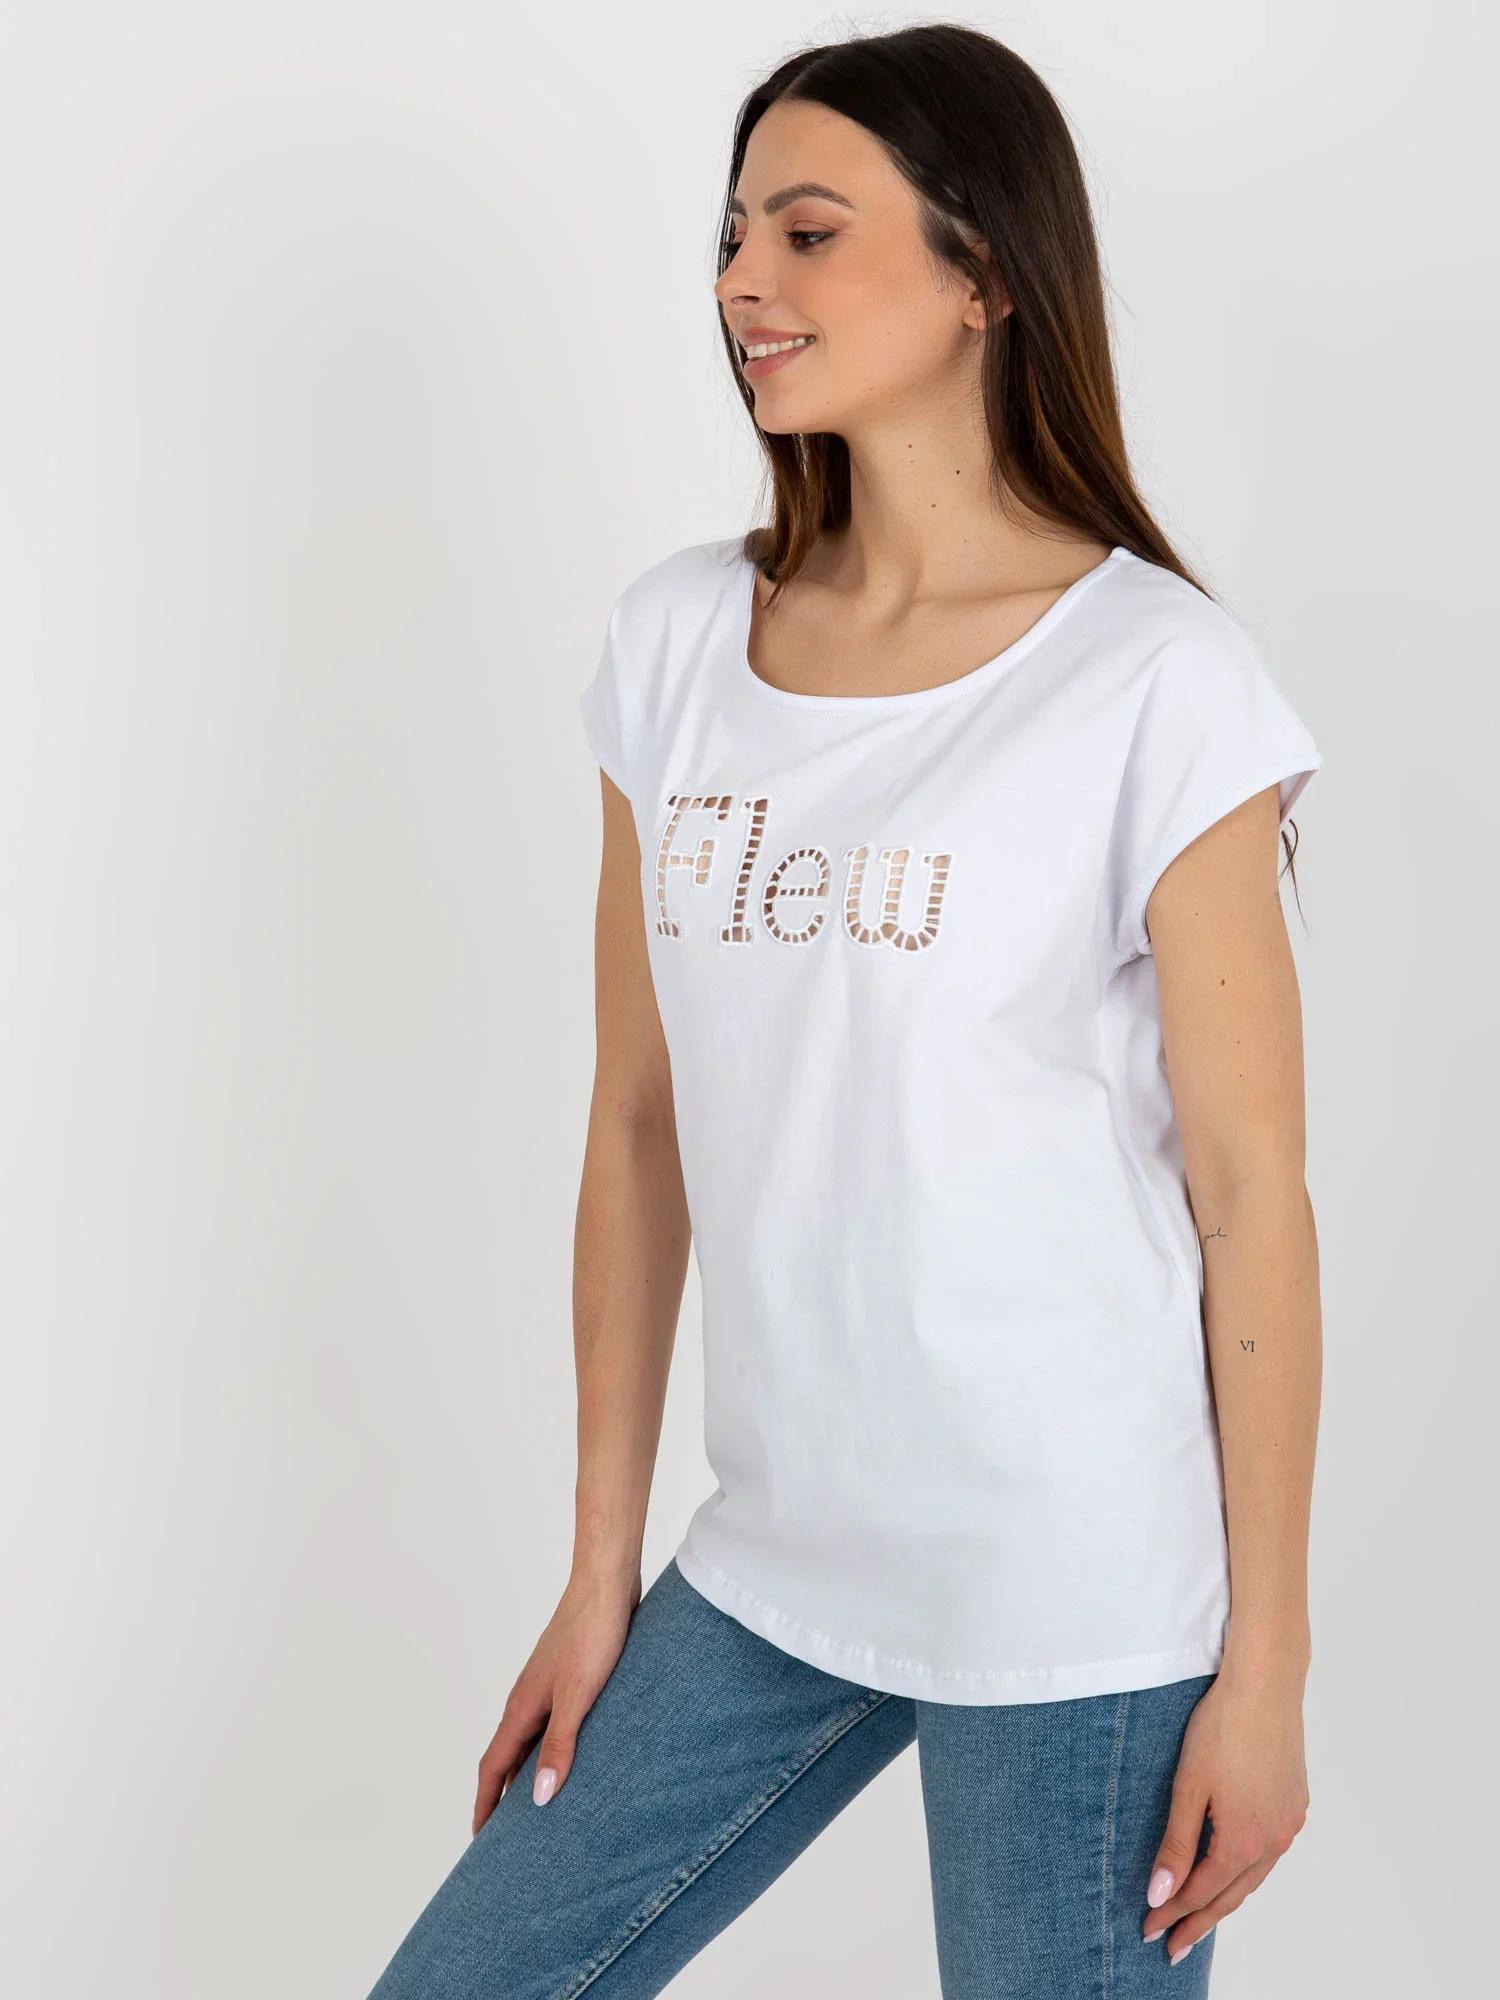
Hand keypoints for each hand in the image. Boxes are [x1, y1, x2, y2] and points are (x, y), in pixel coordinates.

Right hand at [472, 1566, 640, 1834]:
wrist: (607, 1583)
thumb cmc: (593, 1634)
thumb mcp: (579, 1696)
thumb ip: (560, 1745)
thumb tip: (540, 1798)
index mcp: (522, 1707)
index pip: (493, 1767)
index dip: (484, 1805)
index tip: (479, 1841)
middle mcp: (529, 1699)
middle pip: (508, 1758)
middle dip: (503, 1798)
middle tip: (508, 1838)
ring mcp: (549, 1687)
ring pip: (532, 1741)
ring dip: (530, 1773)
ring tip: (542, 1806)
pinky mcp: (573, 1676)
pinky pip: (555, 1724)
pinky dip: (555, 1749)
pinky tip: (577, 1756)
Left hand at [1141, 1667, 1309, 1964]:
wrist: (1265, 1686)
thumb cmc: (1221, 1729)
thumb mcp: (1188, 1787)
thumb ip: (1176, 1845)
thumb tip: (1159, 1895)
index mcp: (1243, 1841)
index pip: (1200, 1892)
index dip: (1172, 1914)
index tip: (1148, 1930)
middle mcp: (1273, 1840)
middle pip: (1230, 1895)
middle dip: (1198, 1922)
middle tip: (1171, 1947)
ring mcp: (1289, 1823)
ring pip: (1253, 1877)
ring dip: (1223, 1899)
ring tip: (1197, 1919)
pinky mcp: (1295, 1804)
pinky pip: (1268, 1853)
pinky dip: (1245, 1871)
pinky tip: (1232, 1871)